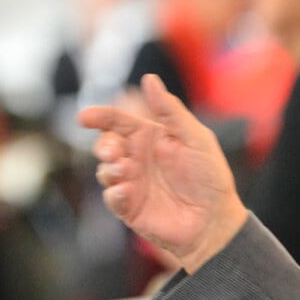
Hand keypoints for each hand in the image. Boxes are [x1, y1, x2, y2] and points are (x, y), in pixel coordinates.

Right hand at [79, 74, 246, 272]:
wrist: (214, 220)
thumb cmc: (209, 177)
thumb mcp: (195, 137)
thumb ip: (170, 110)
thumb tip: (149, 79)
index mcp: (150, 137)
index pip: (118, 121)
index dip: (100, 116)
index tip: (85, 117)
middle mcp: (137, 158)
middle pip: (106, 144)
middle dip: (104, 145)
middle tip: (113, 152)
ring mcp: (132, 183)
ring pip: (105, 171)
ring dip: (109, 169)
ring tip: (124, 171)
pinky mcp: (130, 207)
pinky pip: (112, 197)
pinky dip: (115, 193)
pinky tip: (127, 191)